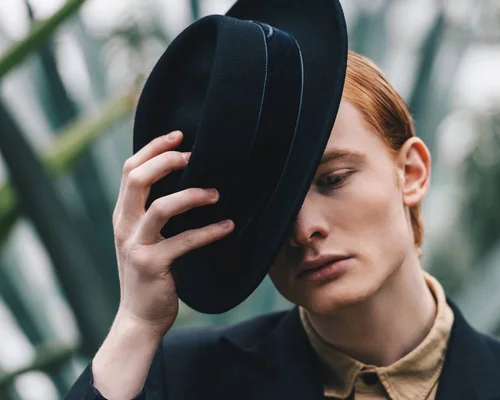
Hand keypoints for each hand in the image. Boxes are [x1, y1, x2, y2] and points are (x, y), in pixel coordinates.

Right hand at [112, 130, 233, 335]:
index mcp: (123, 214)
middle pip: (137, 178)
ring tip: (216, 194)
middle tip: (194, 155)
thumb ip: (153, 212)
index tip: (178, 135)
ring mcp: (135, 245)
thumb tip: (187, 180)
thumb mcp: (144, 237)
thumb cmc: (150, 273)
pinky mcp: (152, 265)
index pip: (130, 169)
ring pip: (161, 207)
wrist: (139, 316)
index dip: (153, 148)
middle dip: (166, 160)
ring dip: (192, 195)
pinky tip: (228, 226)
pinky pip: (184, 241)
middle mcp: (124, 225)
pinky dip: (209, 231)